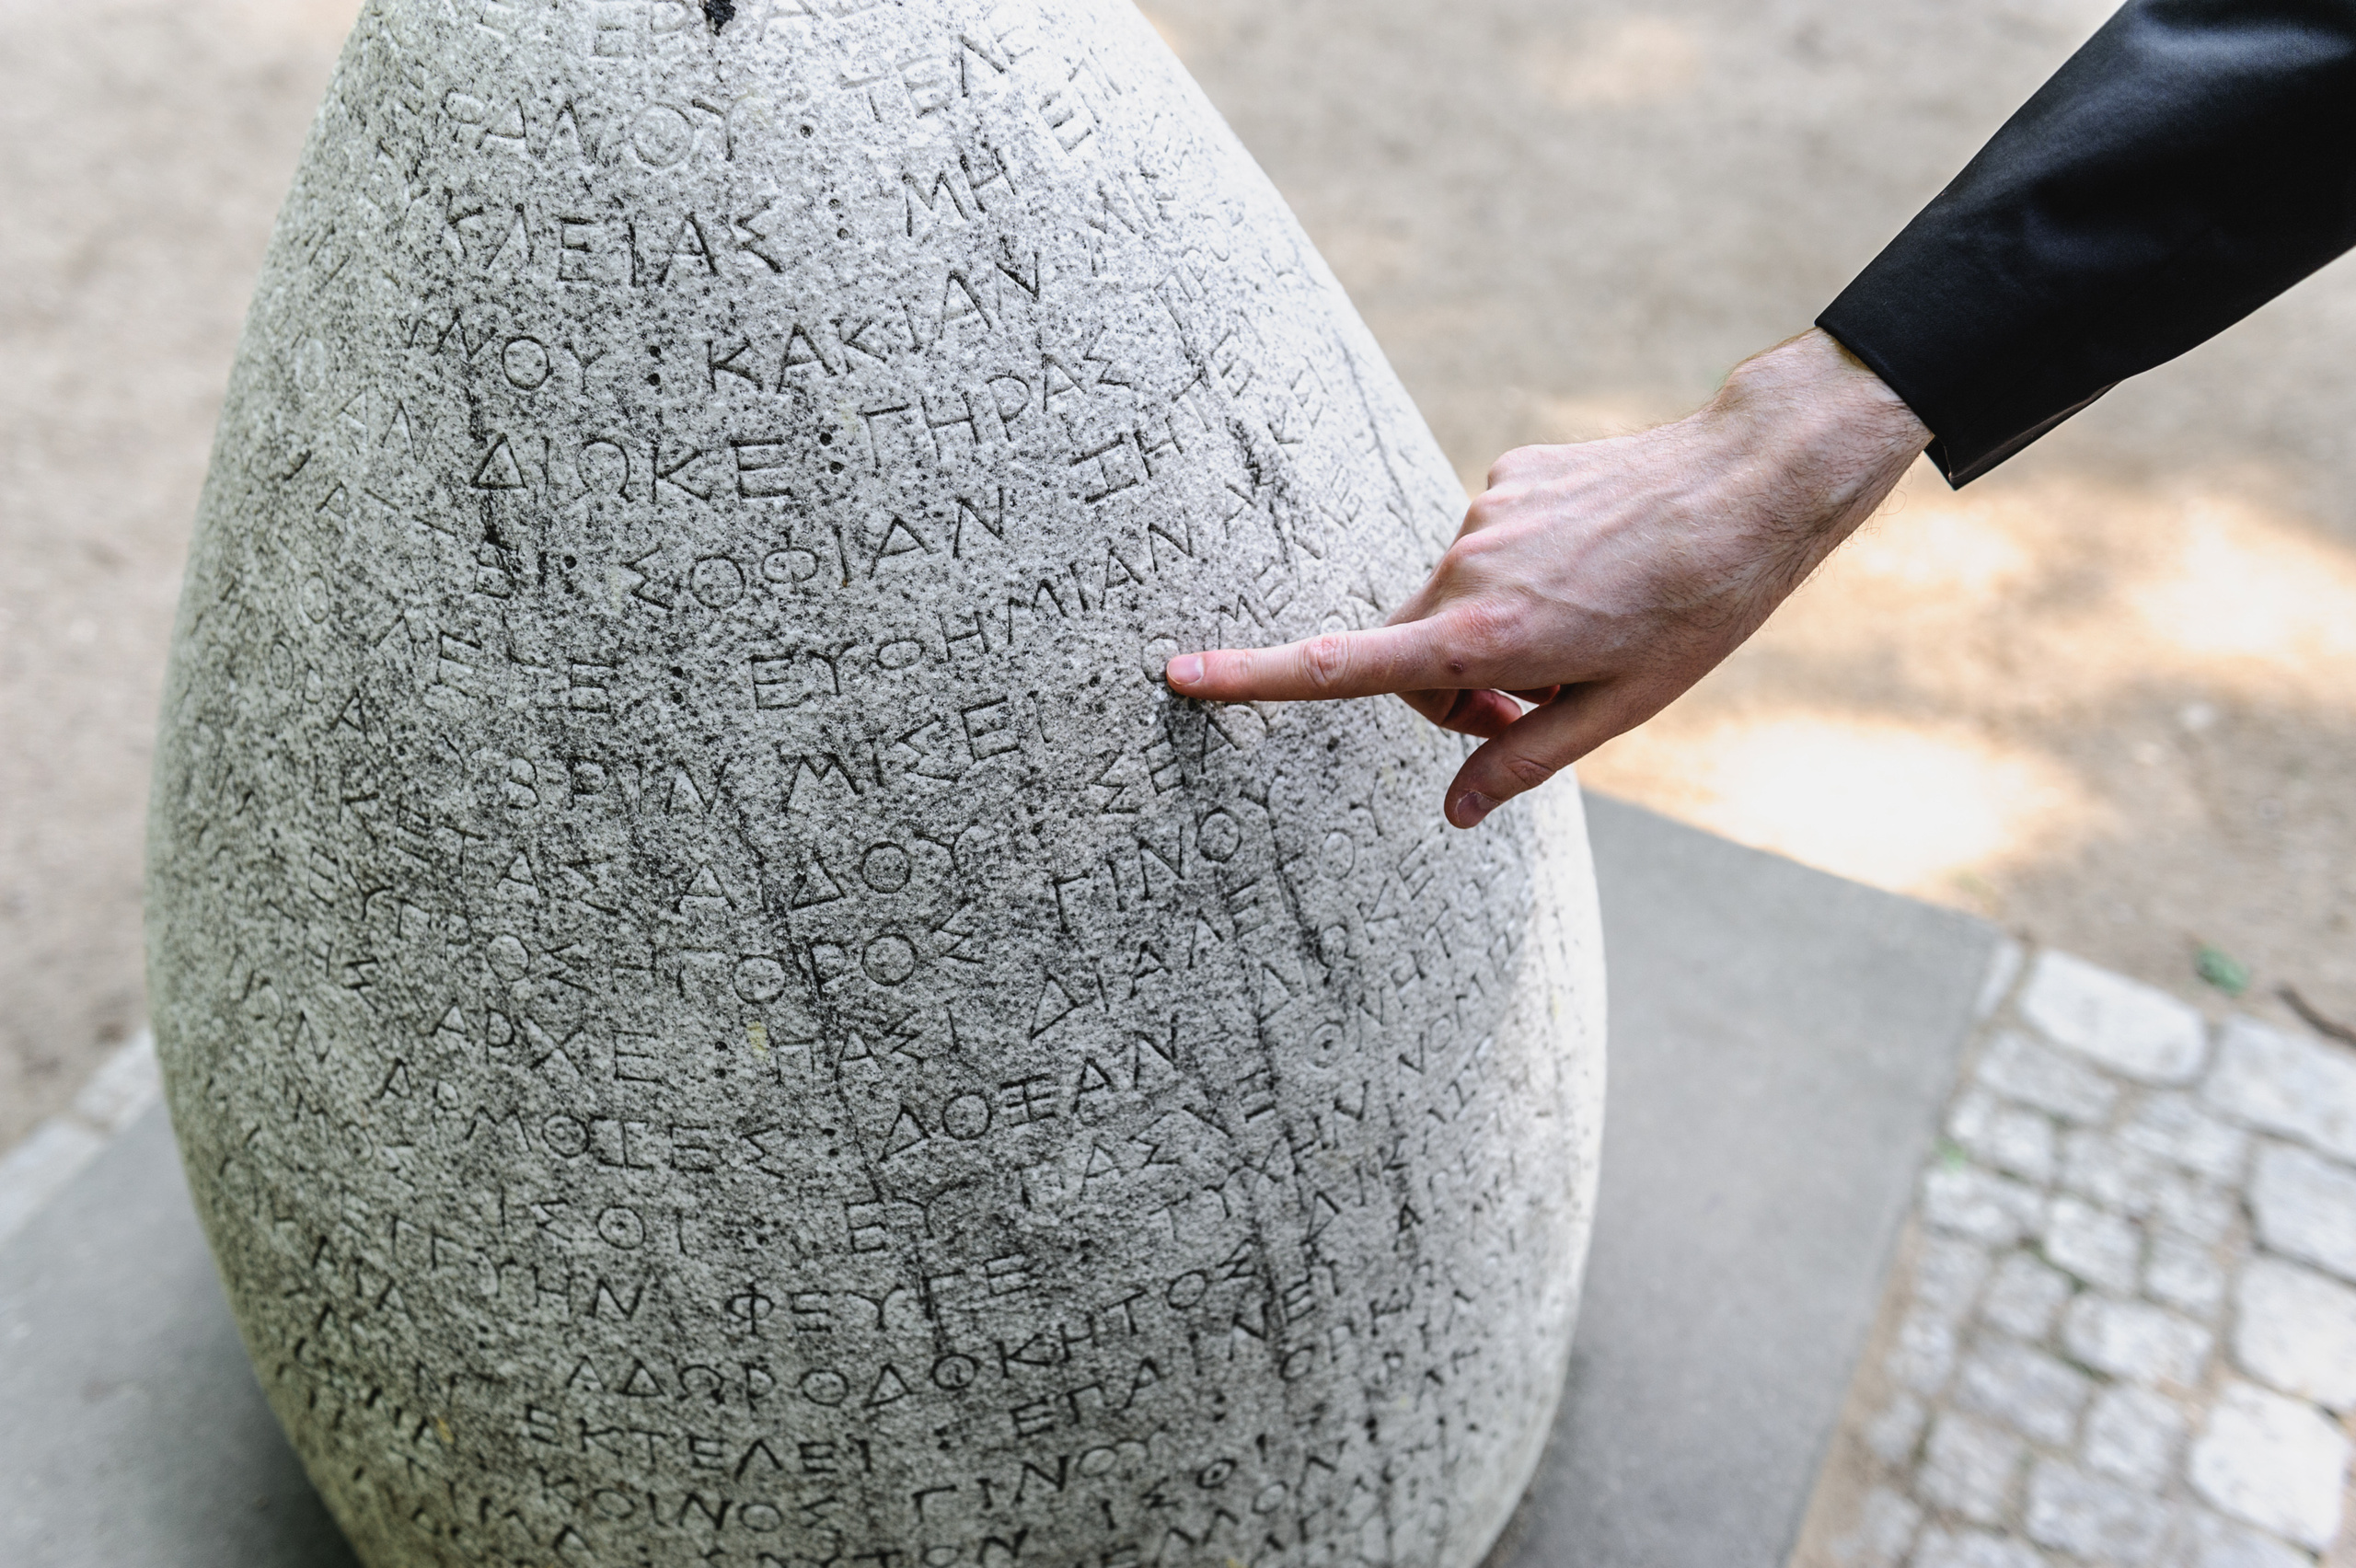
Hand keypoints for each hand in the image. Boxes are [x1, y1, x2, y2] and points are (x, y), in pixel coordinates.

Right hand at [1164, 329, 1930, 826]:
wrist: (1754, 480)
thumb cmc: (1697, 610)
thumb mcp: (1620, 712)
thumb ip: (1523, 762)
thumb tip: (1453, 812)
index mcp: (1486, 636)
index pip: (1346, 666)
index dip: (1257, 676)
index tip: (1181, 675)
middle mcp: (1468, 570)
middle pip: (1410, 651)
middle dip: (1452, 691)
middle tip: (1537, 707)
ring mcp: (1485, 514)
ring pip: (1455, 600)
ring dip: (1496, 631)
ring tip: (1593, 625)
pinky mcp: (1509, 475)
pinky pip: (1491, 544)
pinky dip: (1525, 573)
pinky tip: (1599, 567)